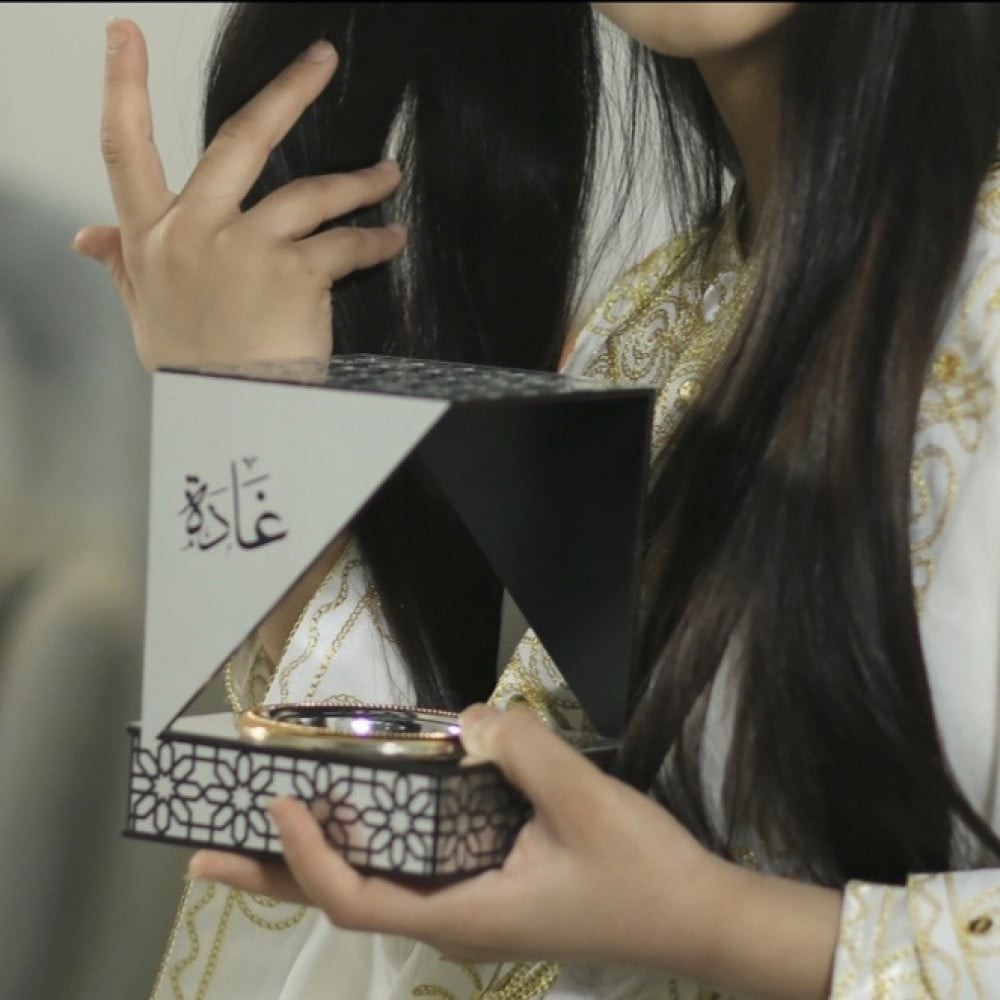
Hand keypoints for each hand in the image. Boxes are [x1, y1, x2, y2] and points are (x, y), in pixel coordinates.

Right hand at [74, 19, 406, 371]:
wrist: (232, 417)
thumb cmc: (192, 368)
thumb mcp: (146, 314)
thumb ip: (125, 266)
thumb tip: (88, 237)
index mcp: (152, 239)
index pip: (123, 151)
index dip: (123, 87)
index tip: (126, 34)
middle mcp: (195, 232)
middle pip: (240, 141)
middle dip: (287, 92)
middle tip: (323, 59)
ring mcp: (245, 249)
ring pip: (310, 193)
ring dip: (358, 182)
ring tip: (388, 174)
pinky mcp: (294, 274)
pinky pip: (343, 246)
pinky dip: (374, 241)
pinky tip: (392, 238)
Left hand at [189, 705, 727, 973]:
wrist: (695, 914)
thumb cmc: (641, 871)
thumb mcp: (583, 802)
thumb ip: (521, 751)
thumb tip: (465, 721)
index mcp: (465, 915)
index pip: (357, 897)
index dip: (308, 854)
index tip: (278, 801)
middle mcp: (453, 921)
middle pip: (346, 899)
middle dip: (275, 876)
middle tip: (207, 854)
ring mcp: (471, 909)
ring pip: (377, 884)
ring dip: (317, 857)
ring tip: (267, 829)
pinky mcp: (491, 890)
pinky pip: (414, 869)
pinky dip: (374, 843)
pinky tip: (368, 815)